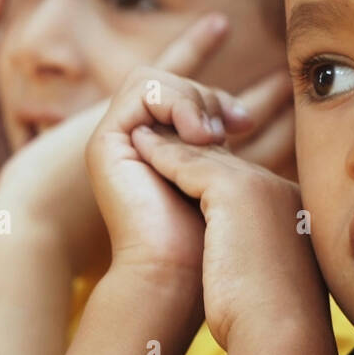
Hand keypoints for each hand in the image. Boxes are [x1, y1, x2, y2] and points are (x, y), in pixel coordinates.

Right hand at [85, 22, 290, 274]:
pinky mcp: (105, 143)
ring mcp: (120, 144)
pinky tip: (197, 133)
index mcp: (166, 156)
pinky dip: (175, 100)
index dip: (220, 101)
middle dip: (209, 95)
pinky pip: (141, 88)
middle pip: (172, 84)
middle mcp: (139, 147)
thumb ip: (225, 148)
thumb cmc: (215, 243)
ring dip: (192, 99)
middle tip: (236, 126)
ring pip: (156, 80)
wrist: (180, 275)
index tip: (246, 123)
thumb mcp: (229, 182)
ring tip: (211, 135)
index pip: (189, 101)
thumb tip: (248, 112)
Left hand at [128, 126, 323, 352]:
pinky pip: (188, 162)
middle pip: (226, 163)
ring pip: (206, 156)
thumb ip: (258, 260)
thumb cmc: (274, 323)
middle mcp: (281, 191)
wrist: (283, 331)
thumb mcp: (270, 283)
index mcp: (295, 213)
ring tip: (141, 141)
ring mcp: (260, 186)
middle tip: (155, 149)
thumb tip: (242, 272)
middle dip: (191, 158)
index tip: (181, 181)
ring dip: (171, 149)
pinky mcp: (235, 189)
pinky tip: (138, 150)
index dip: (211, 181)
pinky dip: (161, 156)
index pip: (247, 184)